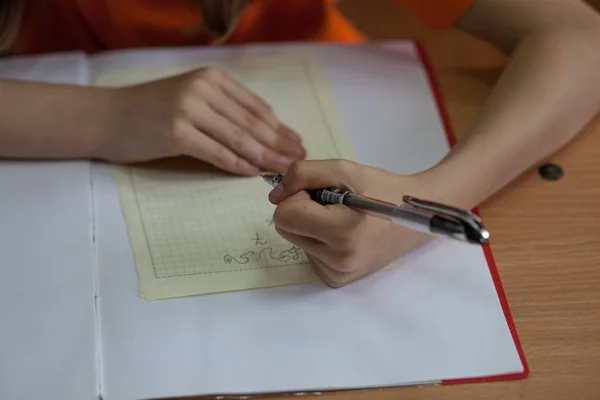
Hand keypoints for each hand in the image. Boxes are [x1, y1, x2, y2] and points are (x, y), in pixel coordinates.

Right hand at [101, 67, 305, 174]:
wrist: (106, 117)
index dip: (280, 128)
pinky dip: (236, 164)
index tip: (297, 143)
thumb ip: (224, 109)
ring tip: (284, 170)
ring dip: (265, 157)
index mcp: (211, 79)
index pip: (255, 107)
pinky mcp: (175, 132)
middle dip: (279, 144)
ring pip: (238, 138)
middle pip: (251, 123)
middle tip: (300, 160)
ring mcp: (188, 109)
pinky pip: (216, 152)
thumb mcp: (191, 98)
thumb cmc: (150, 111)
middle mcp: (202, 89)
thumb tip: (264, 132)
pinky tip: (252, 173)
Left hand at [268, 160, 435, 286]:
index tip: (322, 191)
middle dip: (302, 210)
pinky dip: (319, 239)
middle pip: (285, 229)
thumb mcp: (343, 169)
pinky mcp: (337, 280)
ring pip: (295, 240)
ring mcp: (338, 274)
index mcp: (343, 233)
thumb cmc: (381, 189)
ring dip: (311, 224)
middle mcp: (340, 261)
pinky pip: (308, 253)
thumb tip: (274, 196)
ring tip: (342, 218)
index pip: (285, 215)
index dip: (298, 195)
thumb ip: (302, 174)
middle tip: (333, 202)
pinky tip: (343, 234)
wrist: (414, 216)